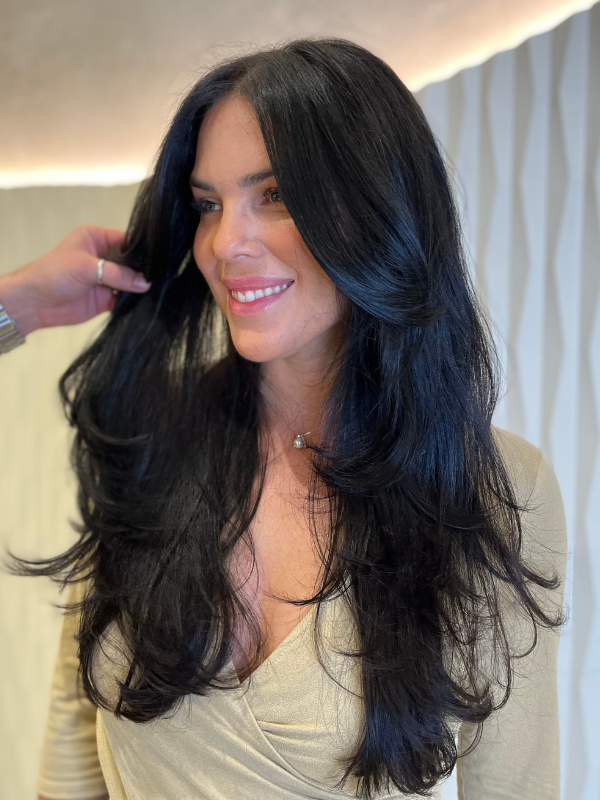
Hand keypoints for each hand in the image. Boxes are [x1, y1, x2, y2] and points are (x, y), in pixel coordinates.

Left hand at [0, 225, 151, 337]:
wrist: (35, 303)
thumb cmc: (55, 274)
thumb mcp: (87, 267)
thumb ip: (118, 274)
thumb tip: (145, 282)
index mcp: (96, 239)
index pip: (126, 241)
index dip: (142, 250)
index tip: (159, 260)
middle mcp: (103, 257)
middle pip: (131, 262)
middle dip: (143, 270)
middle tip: (161, 277)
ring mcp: (105, 278)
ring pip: (129, 281)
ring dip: (139, 287)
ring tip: (157, 290)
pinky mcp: (105, 298)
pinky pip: (124, 299)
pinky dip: (133, 302)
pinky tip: (145, 303)